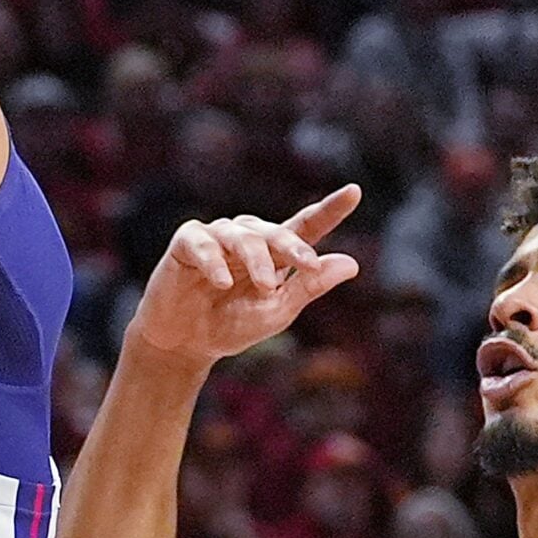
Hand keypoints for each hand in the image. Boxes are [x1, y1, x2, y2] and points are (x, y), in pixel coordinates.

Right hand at [124, 186, 362, 370]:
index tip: (355, 192)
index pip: (305, 226)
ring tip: (265, 286)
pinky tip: (222, 283)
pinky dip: (214, 262)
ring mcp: (216, 237)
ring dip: (257, 260)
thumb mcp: (277, 311)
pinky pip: (204, 244)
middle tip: (307, 265)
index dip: (330, 210)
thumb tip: (352, 263)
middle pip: (276, 232)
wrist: (183, 345)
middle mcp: (247, 239)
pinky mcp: (187, 243)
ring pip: (243, 237)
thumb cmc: (230, 326)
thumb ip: (309, 287)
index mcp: (274, 253)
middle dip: (294, 246)